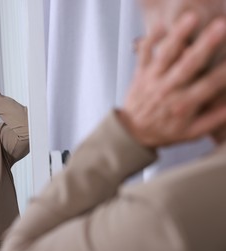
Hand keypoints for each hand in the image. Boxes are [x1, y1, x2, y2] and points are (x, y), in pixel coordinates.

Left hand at [119, 13, 225, 147]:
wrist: (131, 132)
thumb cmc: (163, 132)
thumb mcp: (190, 133)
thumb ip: (213, 120)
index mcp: (183, 105)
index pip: (209, 84)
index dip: (225, 71)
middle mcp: (168, 89)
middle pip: (189, 64)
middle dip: (206, 45)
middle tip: (221, 27)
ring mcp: (153, 79)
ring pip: (166, 55)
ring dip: (179, 35)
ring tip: (191, 18)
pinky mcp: (140, 73)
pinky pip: (144, 54)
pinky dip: (150, 40)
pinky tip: (161, 25)